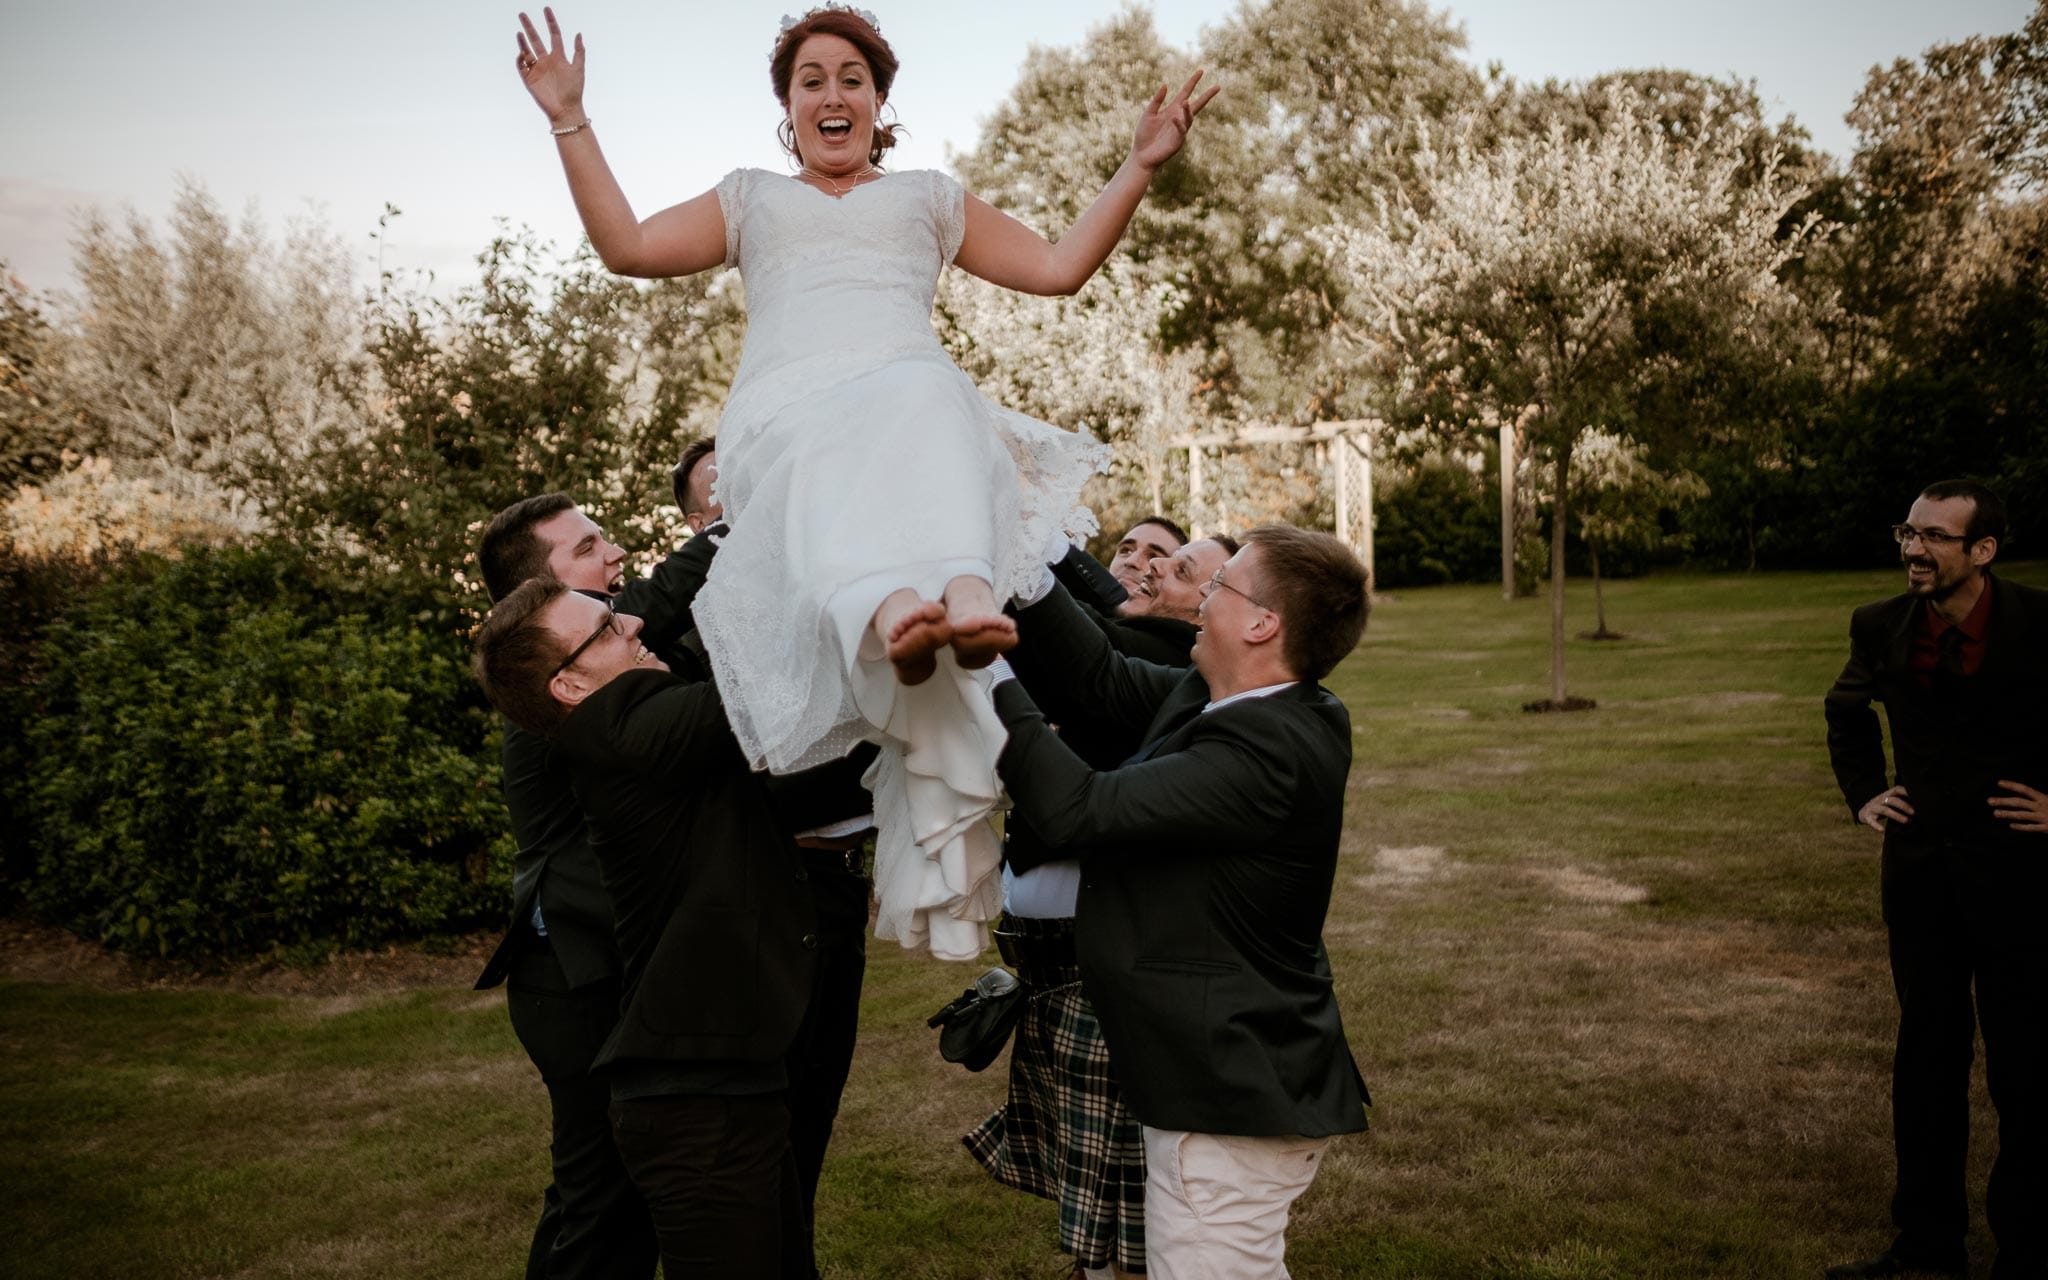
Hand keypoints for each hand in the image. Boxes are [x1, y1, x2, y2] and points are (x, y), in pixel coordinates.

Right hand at [516, 7, 585, 127]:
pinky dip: (520, 59)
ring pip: (527, 51)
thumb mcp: (579, 69)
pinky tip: (522, 53)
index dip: (551, 22)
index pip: (554, 35)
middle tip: (522, 14)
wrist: (566, 110)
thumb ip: (578, 52)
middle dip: (529, 27)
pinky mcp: (530, 79)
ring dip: (522, 42)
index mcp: (559, 57)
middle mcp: (547, 61)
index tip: (546, 9)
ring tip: (519, 32)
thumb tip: (578, 33)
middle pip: (536, 39)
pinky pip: (522, 66)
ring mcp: (537, 69)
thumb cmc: (574, 91)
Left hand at [1130, 71, 1218, 171]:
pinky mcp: (1178, 141)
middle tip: (1218, 87)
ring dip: (1187, 110)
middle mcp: (1179, 118)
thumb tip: (1166, 85)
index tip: (1201, 71)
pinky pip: (1181, 130)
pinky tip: (1174, 118)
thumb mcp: (1148, 114)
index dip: (1193, 82)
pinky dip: (1178, 123)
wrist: (1141, 155)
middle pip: (1196, 104)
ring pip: (1189, 117)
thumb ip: (1157, 100)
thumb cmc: (1144, 135)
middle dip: (1207, 96)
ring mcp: (1180, 130)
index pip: (1186, 92)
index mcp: (1172, 110)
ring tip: (1184, 102)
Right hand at [1858, 785, 1912, 830]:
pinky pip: (1871, 821)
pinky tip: (1882, 830)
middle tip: (1914, 813)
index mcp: (1887, 795)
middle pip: (1892, 800)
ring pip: (1884, 810)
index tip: (1916, 797)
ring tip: (1907, 821)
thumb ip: (1901, 801)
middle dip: (1903, 806)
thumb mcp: (1890, 801)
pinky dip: (1876, 825)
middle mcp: (1879, 800)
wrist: (1863, 811)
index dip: (1906, 792)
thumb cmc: (1883, 807)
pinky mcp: (1867, 817)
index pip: (1896, 790)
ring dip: (1896, 815)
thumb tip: (1921, 807)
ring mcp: (1873, 808)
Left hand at [1989, 780, 2047, 832]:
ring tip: (1995, 813)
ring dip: (2008, 814)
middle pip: (2019, 802)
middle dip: (2004, 801)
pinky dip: (2021, 827)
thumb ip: (2039, 798)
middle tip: (1989, 801)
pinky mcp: (2046, 828)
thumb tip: (2026, 792)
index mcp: (2043, 798)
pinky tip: (2011, 825)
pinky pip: (2031, 827)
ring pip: (2022, 815)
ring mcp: (2043, 817)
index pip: (2025, 790)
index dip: (2012, 786)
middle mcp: (2042, 806)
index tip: (2000, 783)